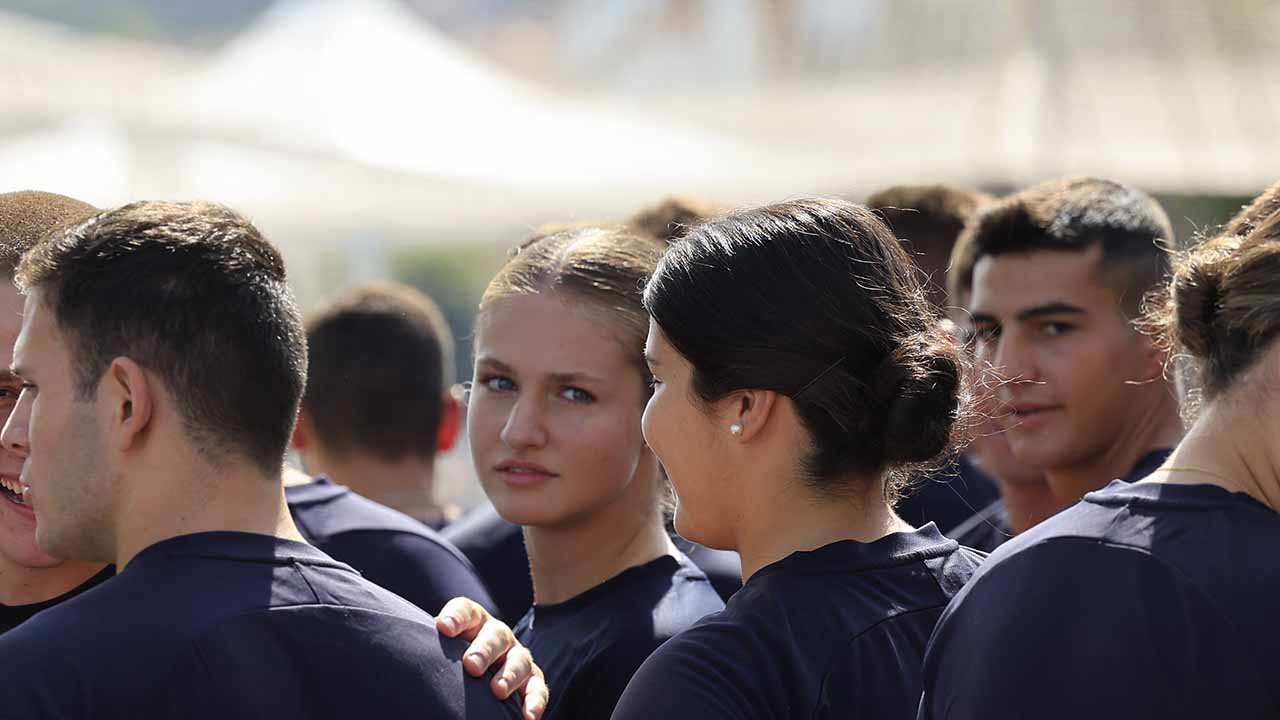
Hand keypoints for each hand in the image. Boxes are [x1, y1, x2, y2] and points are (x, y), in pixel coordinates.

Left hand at [437, 597, 547, 719]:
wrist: (478, 673)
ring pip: (520, 660)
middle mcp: (498, 636)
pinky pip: (538, 689)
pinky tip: (528, 716)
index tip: (443, 627)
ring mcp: (517, 657)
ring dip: (510, 675)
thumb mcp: (437, 651)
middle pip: (495, 635)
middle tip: (471, 665)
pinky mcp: (532, 680)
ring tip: (497, 690)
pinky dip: (535, 701)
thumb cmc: (449, 663)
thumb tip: (388, 659)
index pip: (466, 611)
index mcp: (473, 623)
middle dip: (484, 649)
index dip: (456, 616)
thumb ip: (425, 650)